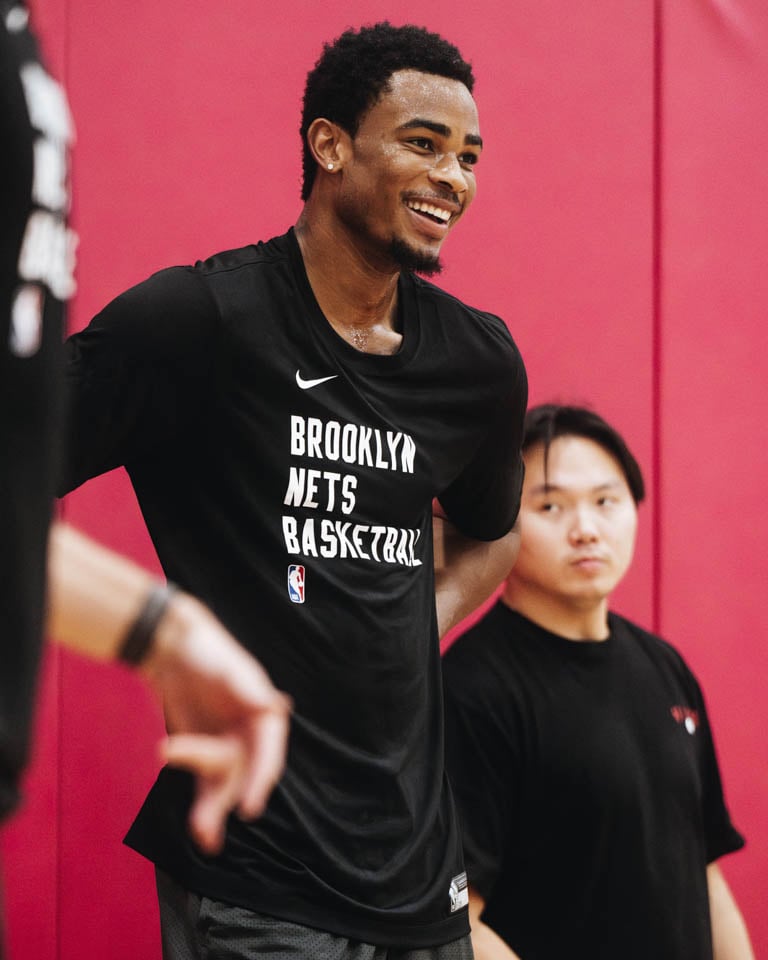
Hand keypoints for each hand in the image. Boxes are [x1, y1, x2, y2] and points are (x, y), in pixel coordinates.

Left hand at [142, 594, 290, 853]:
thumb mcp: (228, 668)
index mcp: (265, 714)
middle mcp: (251, 734)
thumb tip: (276, 706)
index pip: (269, 753)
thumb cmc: (206, 652)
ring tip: (202, 835)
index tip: (248, 808)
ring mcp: (229, 745)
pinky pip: (205, 784)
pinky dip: (203, 805)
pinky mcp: (204, 753)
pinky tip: (201, 831)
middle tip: (208, 826)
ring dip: (213, 809)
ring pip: (225, 785)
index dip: (260, 781)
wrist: (171, 649)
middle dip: (227, 800)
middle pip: (245, 775)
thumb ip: (249, 688)